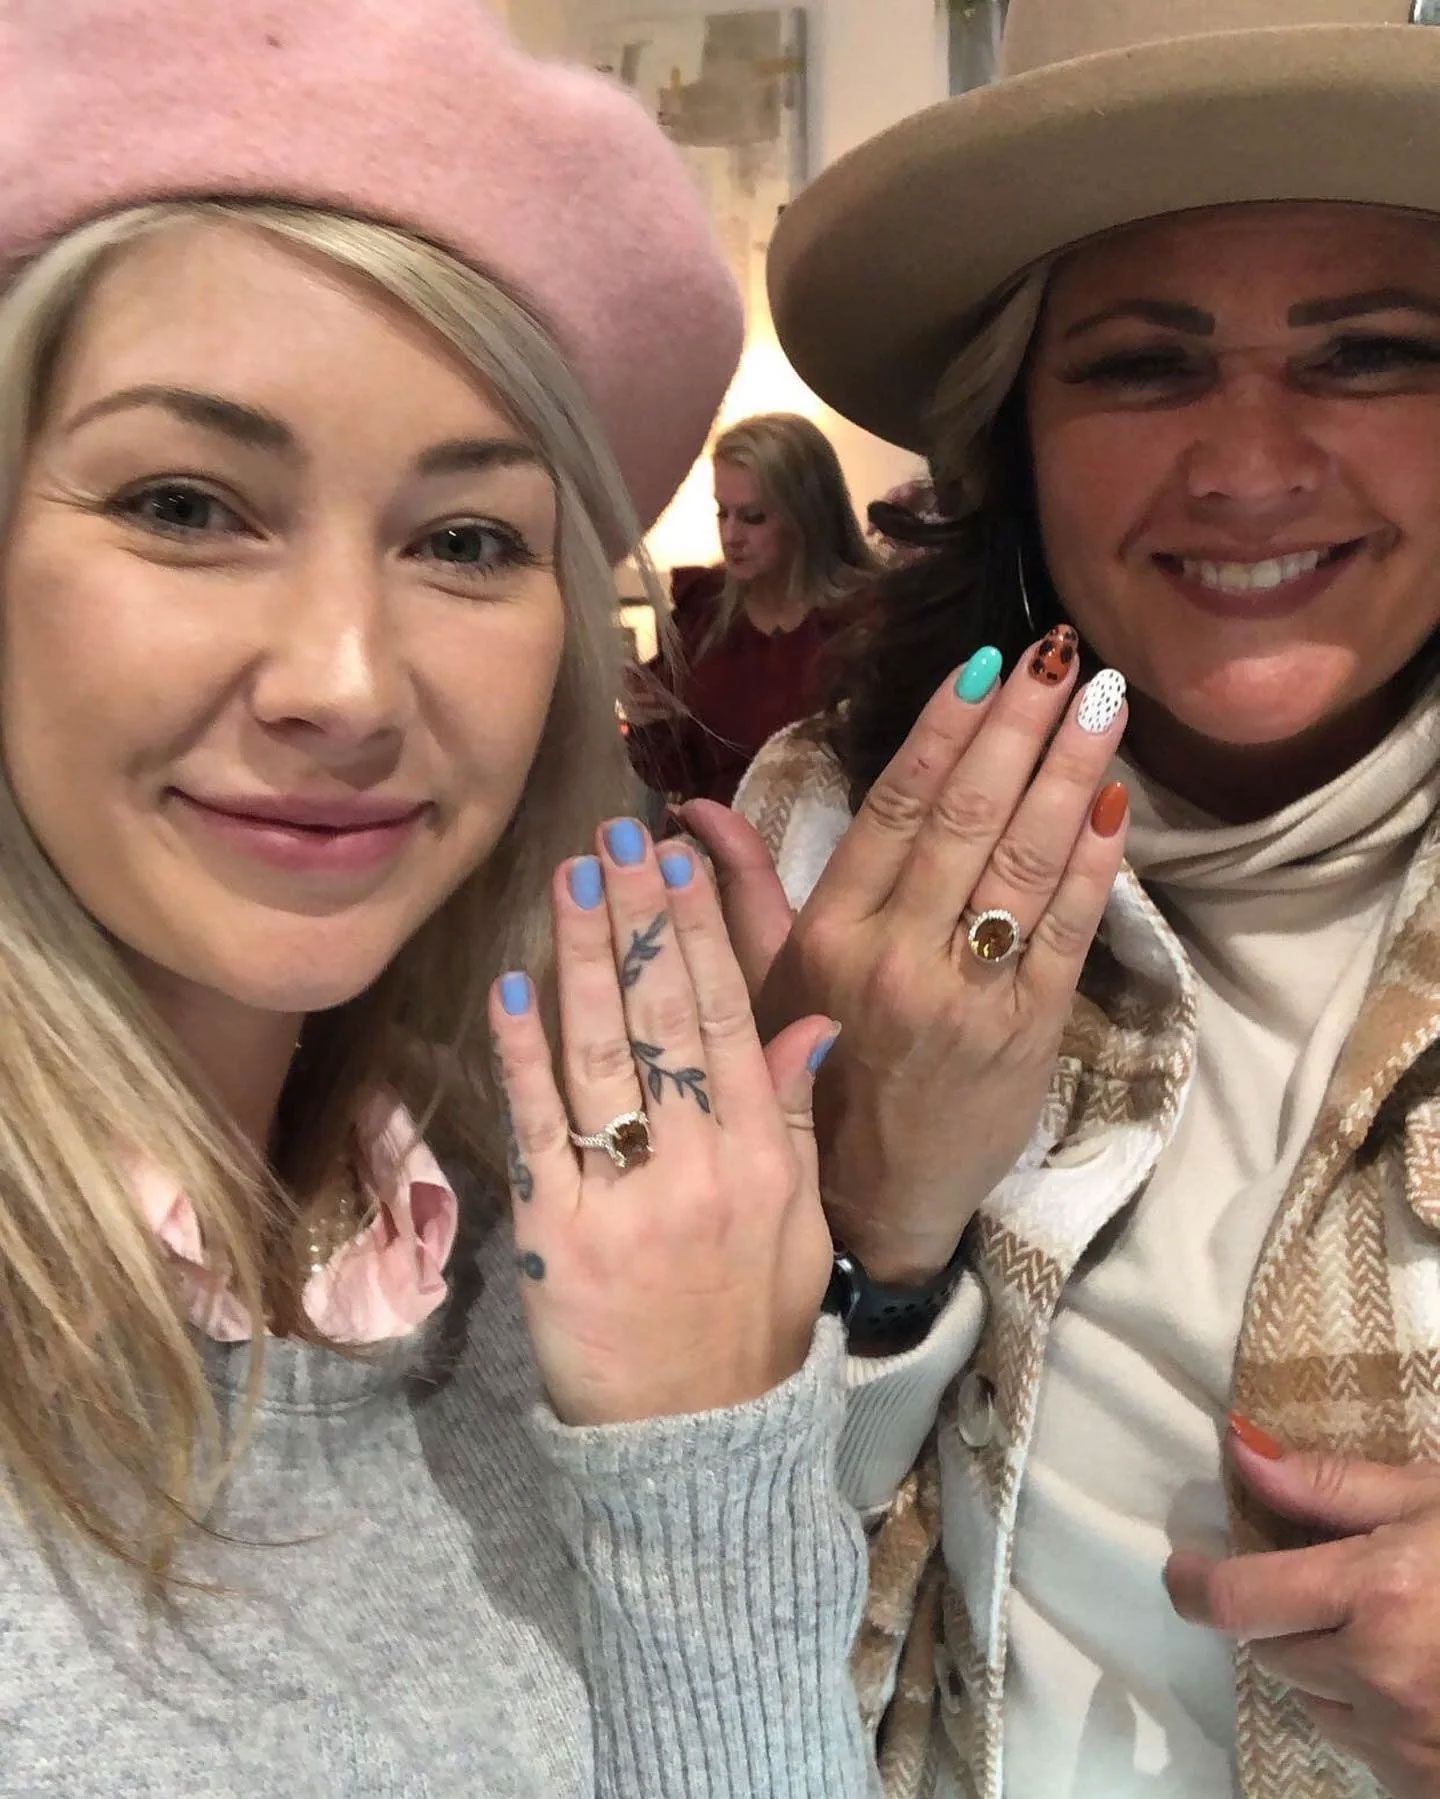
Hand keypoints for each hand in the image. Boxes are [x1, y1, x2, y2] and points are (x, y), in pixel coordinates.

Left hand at [489, 817, 837, 1427]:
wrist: (695, 1440)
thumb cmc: (752, 1320)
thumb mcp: (800, 1220)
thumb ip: (797, 1116)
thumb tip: (811, 1021)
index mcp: (764, 1155)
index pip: (732, 1017)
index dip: (702, 932)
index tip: (679, 860)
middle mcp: (700, 1164)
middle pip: (665, 1017)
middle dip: (637, 918)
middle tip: (613, 837)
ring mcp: (626, 1198)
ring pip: (603, 1054)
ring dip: (582, 958)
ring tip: (568, 879)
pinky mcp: (557, 1236)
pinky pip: (539, 1127)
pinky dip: (522, 1053)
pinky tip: (512, 985)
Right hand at [686, 634, 1129, 1284]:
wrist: (872, 1205)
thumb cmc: (811, 1082)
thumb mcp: (760, 988)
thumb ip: (741, 892)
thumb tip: (691, 813)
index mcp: (831, 936)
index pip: (893, 810)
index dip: (941, 732)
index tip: (980, 664)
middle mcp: (897, 955)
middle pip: (967, 819)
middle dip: (1017, 727)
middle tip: (1058, 652)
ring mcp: (968, 994)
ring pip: (1025, 861)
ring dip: (1071, 771)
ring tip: (1103, 699)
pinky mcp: (1029, 1031)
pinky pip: (1069, 930)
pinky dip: (1096, 861)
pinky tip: (1116, 798)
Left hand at [1166, 1417, 1439, 1796]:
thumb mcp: (1436, 1498)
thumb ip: (1334, 1486)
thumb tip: (1242, 1452)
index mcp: (1377, 1595)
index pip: (1237, 1603)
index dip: (1195, 1586)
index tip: (1183, 1569)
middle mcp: (1382, 1675)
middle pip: (1271, 1652)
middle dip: (1284, 1616)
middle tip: (1333, 1584)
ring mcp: (1410, 1742)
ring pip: (1317, 1704)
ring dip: (1330, 1670)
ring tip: (1393, 1632)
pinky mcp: (1430, 1784)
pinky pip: (1368, 1750)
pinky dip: (1375, 1717)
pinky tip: (1425, 1680)